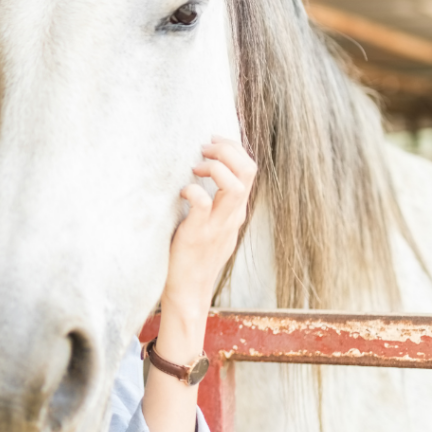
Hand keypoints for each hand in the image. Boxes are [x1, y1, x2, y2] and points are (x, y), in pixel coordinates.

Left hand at [162, 137, 256, 324]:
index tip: (212, 141)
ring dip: (215, 168)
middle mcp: (232, 216)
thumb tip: (208, 173)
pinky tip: (181, 192)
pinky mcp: (197, 235)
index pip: (250, 169)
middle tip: (204, 147)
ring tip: (196, 167)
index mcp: (237, 211)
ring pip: (235, 187)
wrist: (188, 290)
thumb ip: (219, 203)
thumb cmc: (195, 254)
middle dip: (228, 150)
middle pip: (249, 171)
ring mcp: (217, 226)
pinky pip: (203, 204)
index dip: (234, 148)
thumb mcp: (216, 225)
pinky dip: (193, 191)